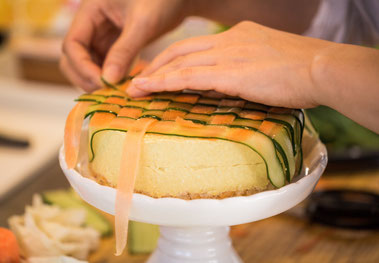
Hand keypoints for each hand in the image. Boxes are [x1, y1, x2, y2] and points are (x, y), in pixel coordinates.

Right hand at [61, 0, 188, 91]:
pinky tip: (125, 87)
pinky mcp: (116, 45)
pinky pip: (106, 66)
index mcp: (90, 11)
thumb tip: (107, 81)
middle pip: (74, 57)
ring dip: (98, 80)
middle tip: (105, 93)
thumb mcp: (142, 24)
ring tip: (116, 93)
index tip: (101, 83)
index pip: (72, 44)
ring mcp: (103, 36)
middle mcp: (92, 24)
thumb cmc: (162, 0)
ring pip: (89, 65)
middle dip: (86, 77)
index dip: (82, 67)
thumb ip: (124, 51)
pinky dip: (112, 78)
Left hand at [127, 21, 330, 108]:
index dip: (174, 57)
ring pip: (179, 63)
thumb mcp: (272, 61)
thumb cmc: (304, 72)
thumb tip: (241, 81)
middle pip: (181, 50)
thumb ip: (251, 67)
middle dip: (157, 64)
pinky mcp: (227, 73)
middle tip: (140, 79)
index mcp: (238, 35)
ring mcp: (227, 55)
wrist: (321, 68)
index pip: (197, 46)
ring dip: (154, 75)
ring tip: (135, 87)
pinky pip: (187, 77)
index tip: (160, 69)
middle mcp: (228, 40)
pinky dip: (164, 83)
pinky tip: (148, 89)